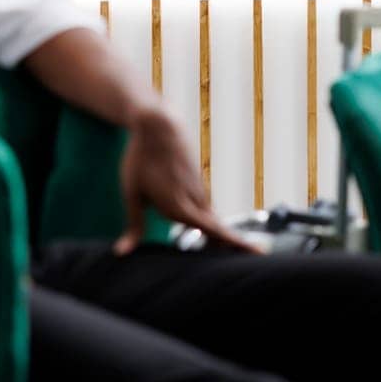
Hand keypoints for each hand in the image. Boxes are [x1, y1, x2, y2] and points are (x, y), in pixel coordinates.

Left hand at [115, 104, 255, 254]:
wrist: (158, 125)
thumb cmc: (141, 159)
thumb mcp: (132, 194)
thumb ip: (133, 226)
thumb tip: (121, 253)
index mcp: (179, 207)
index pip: (214, 231)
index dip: (237, 243)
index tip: (260, 251)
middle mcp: (195, 201)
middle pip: (219, 230)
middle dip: (234, 245)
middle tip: (255, 256)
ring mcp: (199, 191)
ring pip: (212, 220)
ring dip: (218, 237)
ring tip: (223, 253)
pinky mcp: (197, 184)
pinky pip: (206, 210)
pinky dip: (209, 224)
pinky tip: (204, 233)